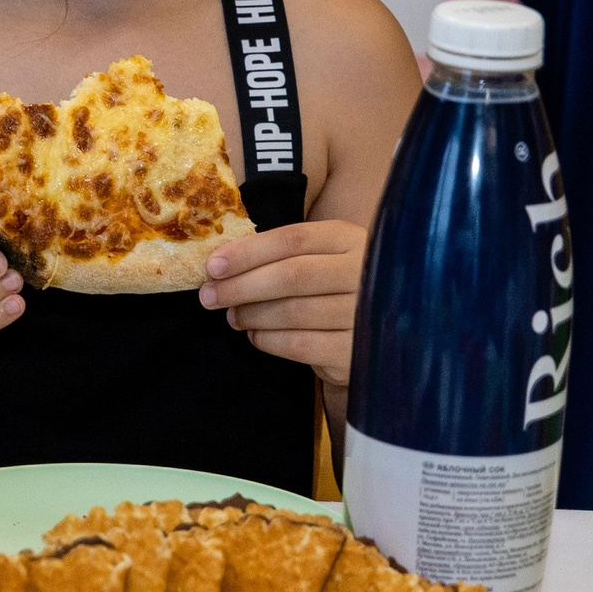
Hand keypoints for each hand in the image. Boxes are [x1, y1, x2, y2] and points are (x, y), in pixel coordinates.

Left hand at [200, 220, 366, 384]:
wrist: (383, 336)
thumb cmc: (334, 289)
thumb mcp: (318, 259)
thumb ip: (279, 255)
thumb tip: (219, 263)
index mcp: (350, 239)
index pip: (293, 239)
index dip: (248, 252)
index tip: (212, 266)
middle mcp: (365, 273)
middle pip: (291, 275)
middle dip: (240, 287)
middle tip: (209, 297)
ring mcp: (366, 314)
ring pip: (292, 312)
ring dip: (251, 315)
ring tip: (233, 317)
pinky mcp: (357, 352)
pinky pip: (299, 345)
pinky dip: (268, 340)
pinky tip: (256, 335)